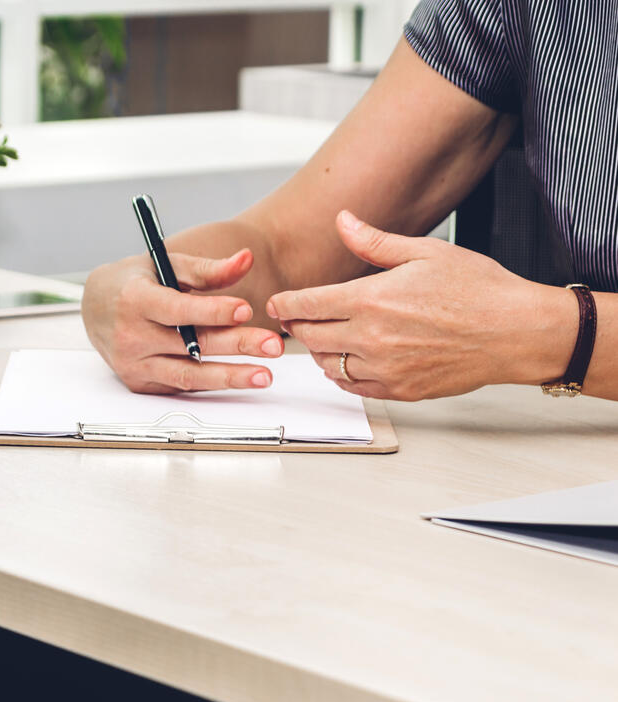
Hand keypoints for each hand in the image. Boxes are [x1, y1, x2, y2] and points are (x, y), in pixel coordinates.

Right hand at [81, 250, 283, 392]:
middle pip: (190, 345)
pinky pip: (181, 386)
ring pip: (188, 375)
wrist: (94, 307)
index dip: (213, 312)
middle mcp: (130, 336)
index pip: (178, 310)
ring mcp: (133, 364)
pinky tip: (238, 378)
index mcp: (134, 300)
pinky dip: (211, 383)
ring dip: (229, 377)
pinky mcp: (139, 383)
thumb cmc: (134, 282)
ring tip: (264, 375)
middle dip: (235, 345)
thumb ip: (207, 268)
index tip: (245, 310)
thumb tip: (245, 260)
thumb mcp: (167, 266)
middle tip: (272, 345)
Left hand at [266, 210, 576, 400]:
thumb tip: (343, 221)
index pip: (307, 306)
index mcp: (372, 300)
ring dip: (318, 352)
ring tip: (323, 338)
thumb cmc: (478, 289)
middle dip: (297, 327)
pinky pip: (353, 386)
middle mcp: (372, 337)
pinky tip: (346, 360)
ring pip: (327, 365)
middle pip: (310, 337)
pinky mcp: (399, 390)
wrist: (516, 332)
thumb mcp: (425, 252)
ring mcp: (384, 368)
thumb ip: (374, 243)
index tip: (275, 304)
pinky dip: (342, 374)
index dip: (284, 305)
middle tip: (294, 320)